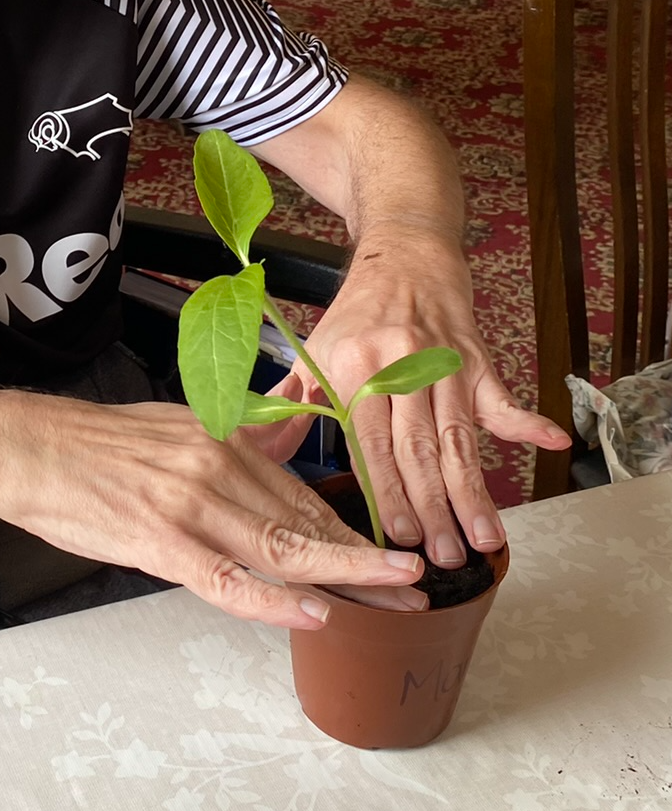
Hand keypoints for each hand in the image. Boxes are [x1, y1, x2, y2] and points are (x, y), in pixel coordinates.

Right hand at [0, 396, 426, 629]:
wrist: (25, 448)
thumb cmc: (89, 447)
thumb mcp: (170, 428)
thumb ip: (228, 444)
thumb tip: (278, 447)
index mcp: (219, 440)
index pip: (299, 492)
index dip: (349, 527)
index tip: (385, 550)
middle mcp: (214, 465)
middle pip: (304, 519)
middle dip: (365, 556)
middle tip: (414, 581)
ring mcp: (190, 504)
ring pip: (282, 547)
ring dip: (346, 575)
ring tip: (395, 595)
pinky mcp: (160, 540)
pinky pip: (228, 580)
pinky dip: (275, 600)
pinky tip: (314, 613)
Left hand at [249, 229, 569, 568]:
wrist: (403, 255)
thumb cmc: (356, 312)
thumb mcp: (314, 349)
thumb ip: (292, 399)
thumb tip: (259, 442)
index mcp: (353, 370)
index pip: (369, 444)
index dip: (385, 492)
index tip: (395, 534)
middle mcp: (399, 367)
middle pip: (417, 449)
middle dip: (431, 509)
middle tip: (441, 555)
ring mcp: (442, 364)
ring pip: (459, 438)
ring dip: (473, 491)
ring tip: (482, 537)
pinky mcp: (476, 359)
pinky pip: (502, 397)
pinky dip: (528, 422)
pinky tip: (551, 445)